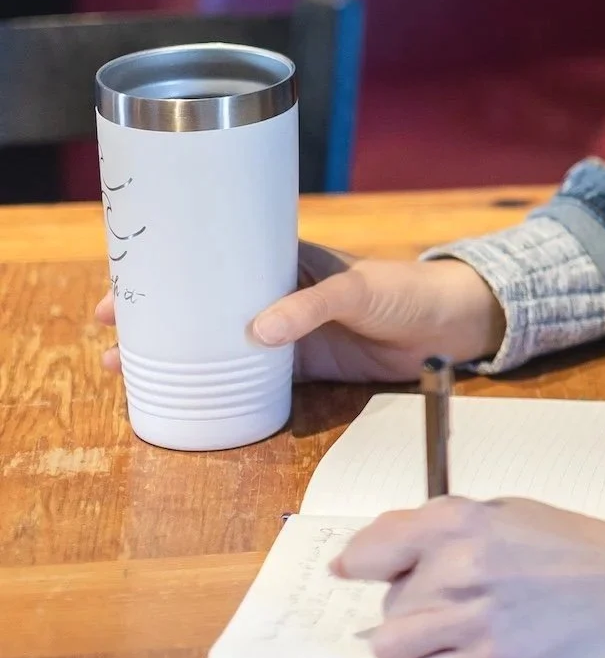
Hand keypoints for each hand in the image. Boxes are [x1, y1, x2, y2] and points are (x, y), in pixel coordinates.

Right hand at [93, 241, 504, 381]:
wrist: (447, 327)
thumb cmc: (407, 290)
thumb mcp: (359, 289)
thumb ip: (312, 306)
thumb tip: (257, 331)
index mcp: (284, 259)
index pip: (215, 258)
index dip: (167, 270)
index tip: (121, 287)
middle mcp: (275, 294)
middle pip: (202, 303)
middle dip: (153, 316)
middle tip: (104, 334)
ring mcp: (284, 333)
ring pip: (215, 343)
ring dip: (174, 355)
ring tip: (124, 371)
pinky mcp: (300, 368)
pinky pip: (245, 379)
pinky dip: (213, 387)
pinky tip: (182, 399)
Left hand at [335, 497, 604, 657]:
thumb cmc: (568, 545)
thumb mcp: (503, 513)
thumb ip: (440, 527)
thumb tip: (376, 549)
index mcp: (462, 522)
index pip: (374, 548)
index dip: (360, 561)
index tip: (354, 568)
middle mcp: (460, 570)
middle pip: (388, 604)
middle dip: (408, 603)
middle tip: (444, 596)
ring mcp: (473, 624)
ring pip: (394, 649)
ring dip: (412, 642)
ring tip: (446, 629)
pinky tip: (462, 651)